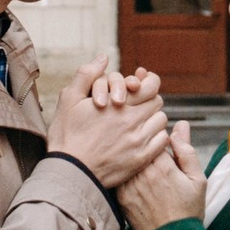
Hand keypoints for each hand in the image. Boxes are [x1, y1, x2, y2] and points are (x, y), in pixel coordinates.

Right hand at [51, 58, 169, 189]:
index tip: (140, 86)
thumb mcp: (69, 99)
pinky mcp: (141, 159)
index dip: (148, 82)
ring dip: (152, 118)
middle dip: (147, 100)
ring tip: (137, 122)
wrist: (69, 171)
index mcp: (119, 104)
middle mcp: (133, 121)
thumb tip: (103, 57)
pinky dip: (156, 137)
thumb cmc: (67, 135)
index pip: (151, 86)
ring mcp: (139, 141)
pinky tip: (141, 139)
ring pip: (161, 121)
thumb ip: (87, 74)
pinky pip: (162, 141)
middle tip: (135, 105)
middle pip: (157, 102)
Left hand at [118, 120, 207, 229]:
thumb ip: (187, 151)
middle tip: (155, 160)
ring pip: (127, 161)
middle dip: (144, 148)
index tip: (162, 144)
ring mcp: (129, 185)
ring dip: (133, 160)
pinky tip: (138, 182)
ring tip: (148, 172)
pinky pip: (120, 176)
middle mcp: (142, 173)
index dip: (157, 138)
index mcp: (162, 166)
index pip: (153, 137)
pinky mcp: (121, 197)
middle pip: (137, 147)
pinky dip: (126, 174)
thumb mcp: (197, 179)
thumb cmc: (188, 210)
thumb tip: (181, 125)